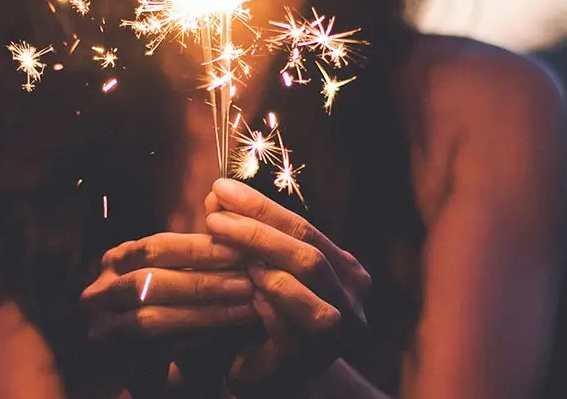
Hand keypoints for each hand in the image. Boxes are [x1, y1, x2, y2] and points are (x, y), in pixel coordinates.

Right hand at [80, 232, 260, 394]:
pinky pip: (161, 350)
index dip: (199, 247)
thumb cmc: (171, 305)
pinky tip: (230, 335)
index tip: (241, 248)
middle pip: (150, 281)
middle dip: (203, 281)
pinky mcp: (118, 362)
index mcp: (117, 261)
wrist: (149, 362)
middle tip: (248, 280)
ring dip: (204, 312)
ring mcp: (103, 330)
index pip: (156, 247)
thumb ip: (196, 248)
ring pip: (153, 318)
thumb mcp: (179, 270)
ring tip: (245, 307)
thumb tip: (223, 207)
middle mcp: (100, 292)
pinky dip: (198, 341)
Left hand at [204, 179, 372, 396]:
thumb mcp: (261, 273)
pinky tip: (236, 287)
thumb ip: (248, 238)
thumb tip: (215, 195)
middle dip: (256, 230)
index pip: (305, 229)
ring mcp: (338, 332)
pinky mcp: (310, 358)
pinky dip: (259, 299)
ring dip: (260, 258)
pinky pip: (285, 319)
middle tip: (214, 216)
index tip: (220, 188)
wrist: (273, 382)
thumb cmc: (263, 321)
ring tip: (220, 245)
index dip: (262, 207)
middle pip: (306, 251)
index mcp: (345, 272)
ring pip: (303, 278)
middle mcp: (352, 299)